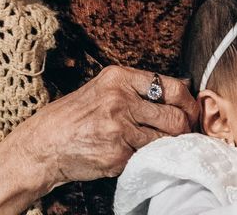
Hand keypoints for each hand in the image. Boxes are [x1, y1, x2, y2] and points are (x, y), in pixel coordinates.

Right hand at [11, 66, 197, 190]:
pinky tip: (139, 154)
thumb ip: (138, 88)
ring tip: (165, 145)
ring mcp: (119, 128)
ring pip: (166, 140)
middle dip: (186, 128)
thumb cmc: (76, 116)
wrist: (44, 144)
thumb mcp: (105, 89)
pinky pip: (148, 157)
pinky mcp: (118, 155)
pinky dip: (149, 158)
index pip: (172, 87)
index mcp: (119, 78)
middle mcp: (121, 100)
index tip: (192, 112)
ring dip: (170, 145)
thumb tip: (183, 88)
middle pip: (175, 116)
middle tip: (186, 133)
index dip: (189, 103)